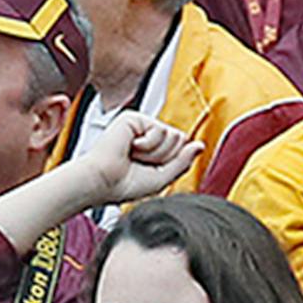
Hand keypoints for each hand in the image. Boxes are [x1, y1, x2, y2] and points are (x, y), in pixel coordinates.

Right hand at [74, 112, 202, 205]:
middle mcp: (147, 133)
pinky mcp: (133, 118)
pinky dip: (147, 146)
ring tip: (134, 156)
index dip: (171, 161)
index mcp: (154, 146)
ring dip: (155, 153)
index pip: (181, 146)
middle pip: (180, 139)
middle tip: (141, 163)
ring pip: (173, 135)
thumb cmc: (124, 184)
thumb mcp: (162, 177)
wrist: (101, 182)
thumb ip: (183, 161)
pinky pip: (159, 131)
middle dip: (165, 157)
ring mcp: (140, 124)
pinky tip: (130, 147)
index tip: (149, 170)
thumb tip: (200, 145)